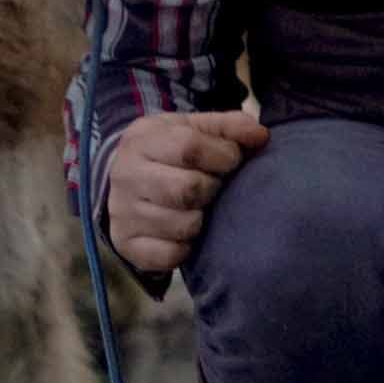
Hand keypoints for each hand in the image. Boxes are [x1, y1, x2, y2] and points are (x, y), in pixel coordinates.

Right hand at [107, 109, 268, 273]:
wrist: (126, 181)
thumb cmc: (169, 152)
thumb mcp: (193, 129)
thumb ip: (228, 126)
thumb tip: (260, 136)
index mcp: (142, 139)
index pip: (189, 147)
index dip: (222, 155)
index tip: (231, 160)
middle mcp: (126, 175)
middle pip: (186, 189)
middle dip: (211, 189)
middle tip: (212, 186)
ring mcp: (123, 213)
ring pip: (182, 225)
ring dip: (200, 219)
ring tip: (197, 207)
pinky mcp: (126, 245)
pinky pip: (169, 256)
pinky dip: (185, 248)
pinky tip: (183, 233)